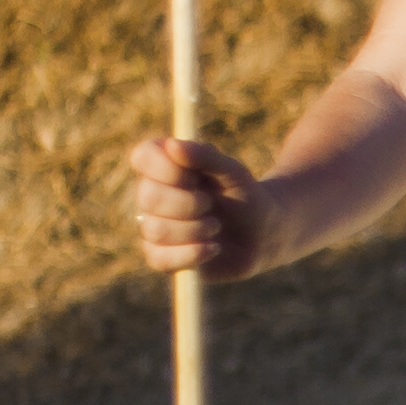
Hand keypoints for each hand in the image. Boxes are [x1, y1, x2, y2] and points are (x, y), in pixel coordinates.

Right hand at [127, 133, 267, 279]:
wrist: (262, 236)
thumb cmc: (245, 197)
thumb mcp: (234, 172)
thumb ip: (206, 156)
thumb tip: (172, 145)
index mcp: (165, 165)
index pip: (143, 157)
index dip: (165, 168)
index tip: (195, 176)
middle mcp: (152, 194)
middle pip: (147, 197)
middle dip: (188, 203)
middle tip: (212, 205)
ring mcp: (153, 226)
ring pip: (155, 229)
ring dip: (194, 230)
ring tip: (216, 226)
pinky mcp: (161, 257)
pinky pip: (159, 259)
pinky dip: (191, 254)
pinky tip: (213, 248)